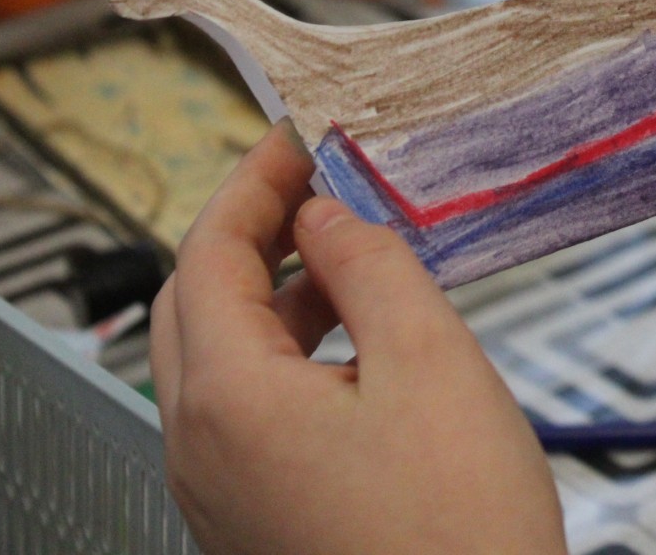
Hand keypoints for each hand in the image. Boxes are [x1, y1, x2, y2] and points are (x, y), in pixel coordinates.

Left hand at [151, 123, 566, 554]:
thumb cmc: (460, 529)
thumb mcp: (431, 360)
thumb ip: (370, 266)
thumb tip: (326, 214)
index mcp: (229, 401)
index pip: (208, 253)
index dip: (254, 182)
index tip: (298, 139)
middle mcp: (201, 449)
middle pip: (195, 303)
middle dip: (248, 232)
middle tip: (311, 185)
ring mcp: (222, 492)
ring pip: (217, 359)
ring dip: (270, 291)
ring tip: (346, 253)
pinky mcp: (256, 519)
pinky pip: (244, 411)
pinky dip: (284, 352)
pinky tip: (352, 341)